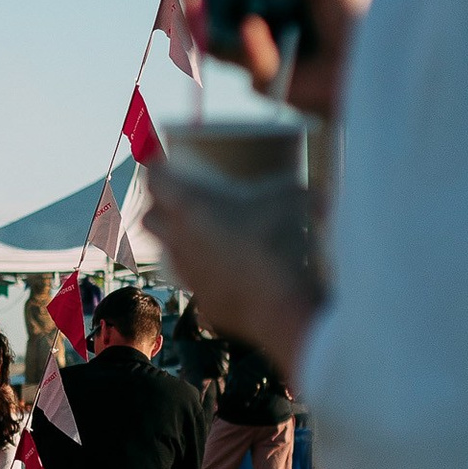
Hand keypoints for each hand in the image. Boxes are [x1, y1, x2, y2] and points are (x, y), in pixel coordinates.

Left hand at [144, 173, 323, 381]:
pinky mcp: (201, 299)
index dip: (156, 168)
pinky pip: (190, 279)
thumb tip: (318, 191)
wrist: (282, 305)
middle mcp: (179, 239)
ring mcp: (187, 272)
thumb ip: (299, 189)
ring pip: (165, 251)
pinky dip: (199, 270)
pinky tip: (219, 266)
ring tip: (197, 232)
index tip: (164, 162)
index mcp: (191, 206)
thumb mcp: (293, 199)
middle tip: (179, 198)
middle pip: (149, 217)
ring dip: (174, 238)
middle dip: (158, 206)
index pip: (154, 180)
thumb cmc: (281, 243)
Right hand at [171, 0, 365, 121]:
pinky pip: (246, 61)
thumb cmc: (354, 19)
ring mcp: (251, 51)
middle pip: (203, 8)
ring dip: (196, 16)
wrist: (373, 64)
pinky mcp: (262, 80)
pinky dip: (250, 44)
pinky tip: (254, 28)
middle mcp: (250, 19)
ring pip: (208, 38)